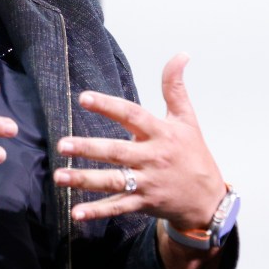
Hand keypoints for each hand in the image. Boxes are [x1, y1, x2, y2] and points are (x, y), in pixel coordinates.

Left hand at [52, 53, 225, 230]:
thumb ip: (175, 88)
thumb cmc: (193, 154)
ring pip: (112, 181)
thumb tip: (181, 54)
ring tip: (59, 176)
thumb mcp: (187, 119)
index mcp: (161, 133)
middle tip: (62, 144)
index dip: (108, 106)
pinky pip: (117, 207)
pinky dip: (97, 212)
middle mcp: (152, 158)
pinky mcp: (143, 204)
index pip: (132, 115)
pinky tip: (75, 213)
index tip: (84, 98)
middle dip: (88, 148)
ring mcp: (147, 183)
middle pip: (116, 151)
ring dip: (84, 180)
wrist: (208, 199)